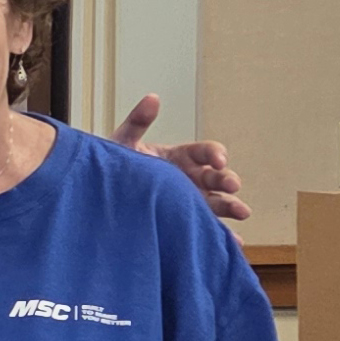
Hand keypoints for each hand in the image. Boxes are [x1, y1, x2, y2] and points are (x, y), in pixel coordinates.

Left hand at [109, 94, 250, 225]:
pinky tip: (233, 242)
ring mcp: (188, 200)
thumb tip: (152, 98)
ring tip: (241, 212)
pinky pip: (205, 227)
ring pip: (217, 202)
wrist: (98, 197)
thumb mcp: (123, 143)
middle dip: (226, 179)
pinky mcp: (184, 221)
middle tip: (232, 184)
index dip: (215, 154)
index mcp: (180, 157)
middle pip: (215, 177)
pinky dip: (221, 234)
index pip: (205, 151)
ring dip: (231, 205)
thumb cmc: (113, 168)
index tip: (219, 160)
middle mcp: (190, 178)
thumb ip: (138, 122)